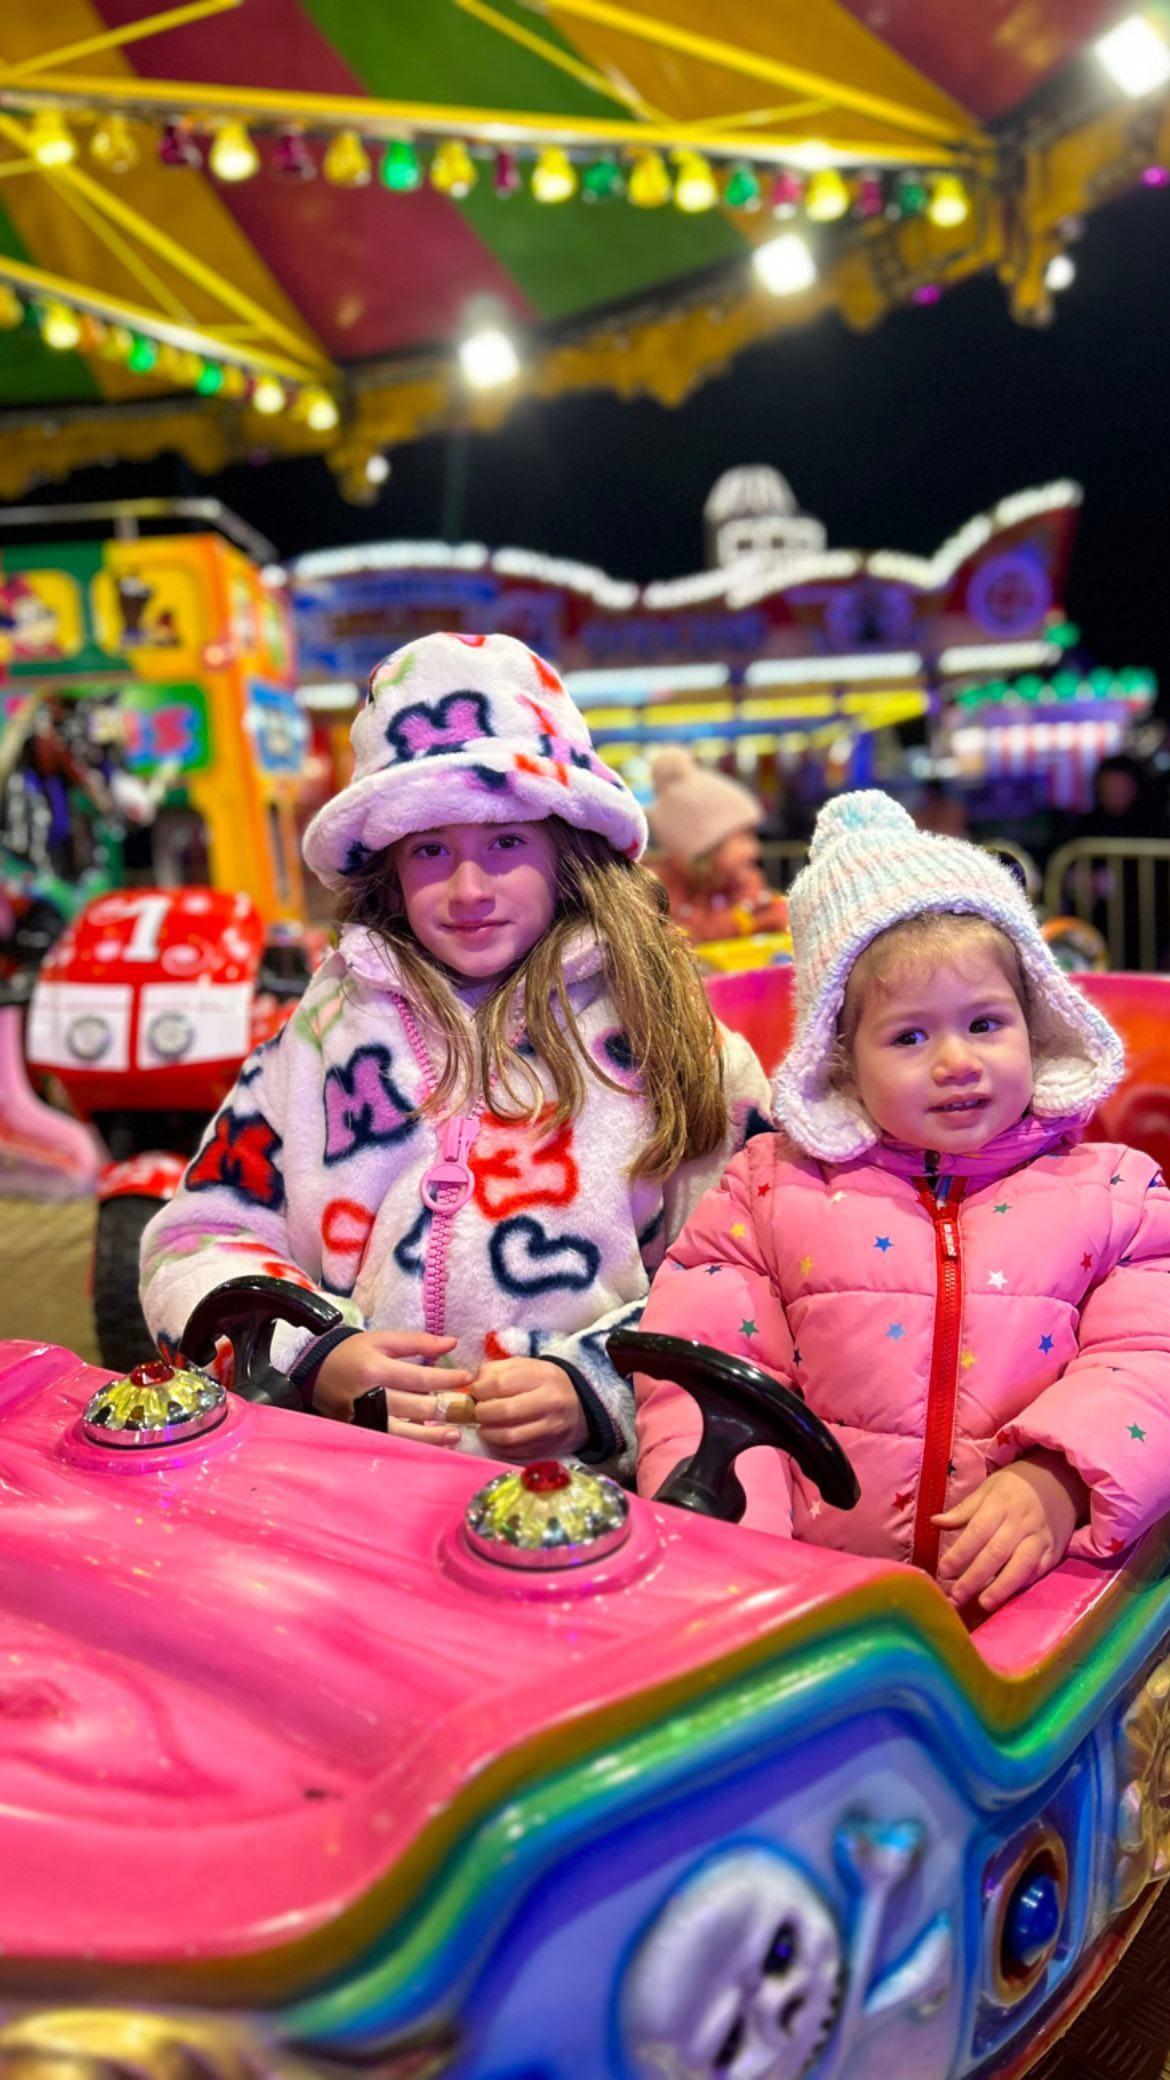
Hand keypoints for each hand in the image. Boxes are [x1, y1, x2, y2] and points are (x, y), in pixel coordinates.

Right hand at [313, 1330, 473, 1445]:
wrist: (313, 1372)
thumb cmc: (352, 1353)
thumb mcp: (381, 1340)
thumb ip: (417, 1342)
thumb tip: (452, 1343)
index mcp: (375, 1369)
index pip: (418, 1377)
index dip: (446, 1379)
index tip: (468, 1379)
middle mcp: (369, 1396)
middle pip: (414, 1406)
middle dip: (445, 1408)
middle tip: (469, 1409)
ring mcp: (363, 1418)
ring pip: (403, 1431)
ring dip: (432, 1434)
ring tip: (455, 1434)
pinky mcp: (359, 1432)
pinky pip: (390, 1440)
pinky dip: (411, 1441)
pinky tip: (429, 1441)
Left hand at [469, 1358, 588, 1460]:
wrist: (580, 1407)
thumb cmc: (545, 1383)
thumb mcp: (526, 1366)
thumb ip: (498, 1370)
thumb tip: (473, 1383)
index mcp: (542, 1376)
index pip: (501, 1383)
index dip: (480, 1390)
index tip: (476, 1392)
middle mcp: (549, 1402)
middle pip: (505, 1412)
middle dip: (482, 1413)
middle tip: (477, 1412)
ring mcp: (550, 1428)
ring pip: (509, 1437)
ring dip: (488, 1434)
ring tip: (484, 1427)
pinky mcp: (548, 1448)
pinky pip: (516, 1452)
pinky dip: (499, 1447)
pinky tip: (496, 1438)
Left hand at [934, 1451, 1086, 1612]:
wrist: (1061, 1481)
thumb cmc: (1017, 1486)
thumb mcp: (989, 1488)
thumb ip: (964, 1510)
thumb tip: (935, 1522)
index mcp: (1000, 1503)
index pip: (977, 1531)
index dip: (960, 1553)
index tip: (943, 1571)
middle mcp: (1020, 1522)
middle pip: (996, 1552)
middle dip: (975, 1576)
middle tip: (956, 1596)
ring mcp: (1039, 1539)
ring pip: (1020, 1566)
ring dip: (1001, 1587)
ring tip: (983, 1604)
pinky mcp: (1054, 1553)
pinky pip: (1037, 1572)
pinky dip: (1022, 1586)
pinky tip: (1007, 1598)